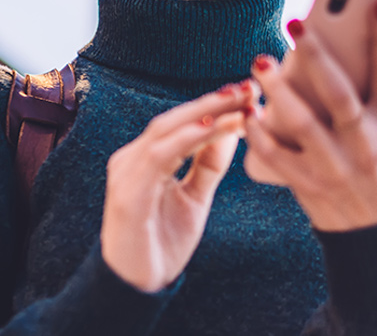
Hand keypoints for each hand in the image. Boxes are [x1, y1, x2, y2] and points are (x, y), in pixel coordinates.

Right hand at [101, 82, 250, 291]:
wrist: (137, 288)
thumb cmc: (162, 242)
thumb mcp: (194, 199)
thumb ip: (208, 165)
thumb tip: (232, 128)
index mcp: (145, 159)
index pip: (182, 123)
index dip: (215, 106)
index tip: (250, 94)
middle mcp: (132, 159)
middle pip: (175, 118)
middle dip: (214, 101)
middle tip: (249, 88)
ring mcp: (126, 173)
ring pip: (168, 130)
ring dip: (206, 114)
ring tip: (239, 103)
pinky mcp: (128, 193)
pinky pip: (160, 156)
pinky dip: (189, 138)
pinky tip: (215, 128)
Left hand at [243, 1, 376, 231]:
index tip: (376, 3)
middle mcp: (366, 147)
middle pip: (340, 95)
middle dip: (319, 56)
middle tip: (297, 23)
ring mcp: (335, 168)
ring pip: (302, 124)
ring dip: (279, 90)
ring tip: (261, 60)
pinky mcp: (307, 186)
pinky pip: (276, 157)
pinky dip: (259, 134)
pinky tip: (248, 109)